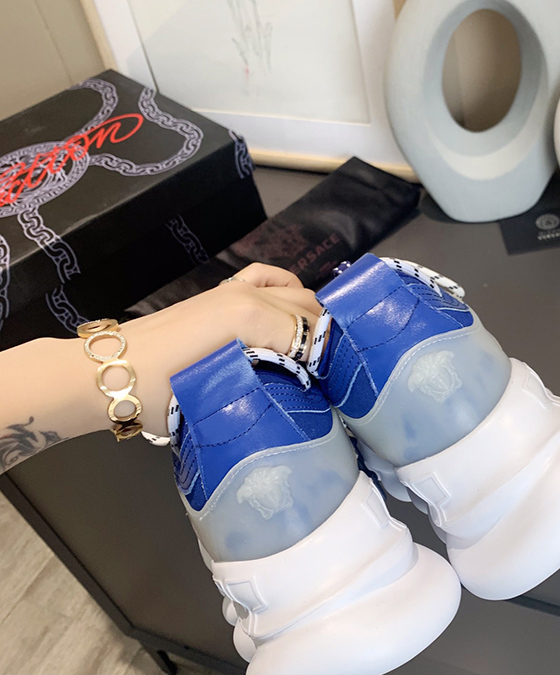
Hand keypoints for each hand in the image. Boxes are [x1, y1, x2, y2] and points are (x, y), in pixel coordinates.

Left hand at [103, 264, 319, 435]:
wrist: (111, 374)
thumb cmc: (163, 394)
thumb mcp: (222, 397)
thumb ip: (270, 388)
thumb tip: (303, 393)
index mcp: (252, 318)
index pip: (312, 340)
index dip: (329, 368)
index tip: (334, 393)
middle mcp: (250, 296)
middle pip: (310, 315)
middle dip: (325, 346)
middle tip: (329, 381)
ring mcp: (236, 289)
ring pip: (297, 295)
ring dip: (310, 322)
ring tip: (312, 357)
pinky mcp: (223, 292)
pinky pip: (269, 277)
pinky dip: (288, 289)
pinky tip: (293, 310)